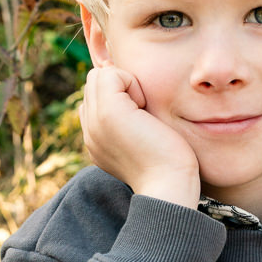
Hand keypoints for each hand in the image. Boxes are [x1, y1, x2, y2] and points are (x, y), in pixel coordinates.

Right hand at [79, 64, 199, 205]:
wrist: (170, 187)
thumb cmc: (170, 166)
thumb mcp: (145, 140)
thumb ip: (132, 120)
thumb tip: (135, 98)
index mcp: (97, 140)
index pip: (95, 98)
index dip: (120, 96)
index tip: (142, 121)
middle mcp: (90, 132)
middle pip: (94, 82)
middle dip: (121, 87)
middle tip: (144, 115)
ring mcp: (94, 123)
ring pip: (99, 76)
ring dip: (126, 85)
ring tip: (143, 113)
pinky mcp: (107, 113)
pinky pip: (111, 74)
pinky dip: (132, 83)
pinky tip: (144, 111)